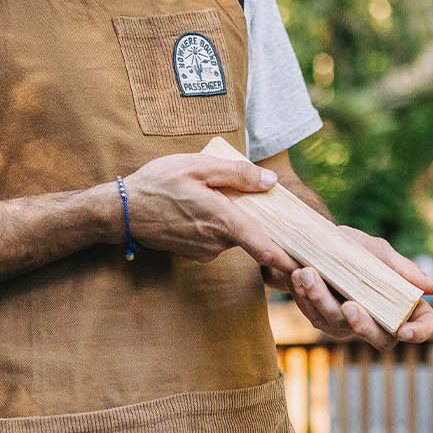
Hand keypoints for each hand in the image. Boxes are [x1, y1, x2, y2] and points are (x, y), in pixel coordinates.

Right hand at [121, 154, 293, 268]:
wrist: (121, 211)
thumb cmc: (158, 184)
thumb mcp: (198, 166)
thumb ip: (237, 174)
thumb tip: (270, 180)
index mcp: (224, 221)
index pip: (267, 247)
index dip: (292, 258)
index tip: (312, 265)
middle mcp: (218, 242)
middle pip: (253, 235)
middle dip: (260, 221)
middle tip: (260, 201)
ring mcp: (206, 251)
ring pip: (234, 236)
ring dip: (234, 220)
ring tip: (215, 197)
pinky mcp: (196, 253)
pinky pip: (218, 239)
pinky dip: (218, 225)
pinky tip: (200, 208)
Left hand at [264, 228, 432, 349]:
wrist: (317, 243)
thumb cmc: (355, 248)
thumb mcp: (377, 251)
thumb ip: (400, 269)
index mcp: (401, 304)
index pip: (422, 326)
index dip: (419, 332)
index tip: (405, 330)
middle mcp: (378, 321)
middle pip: (381, 340)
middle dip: (363, 325)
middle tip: (349, 305)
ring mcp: (349, 325)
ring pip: (338, 324)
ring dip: (322, 299)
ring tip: (308, 273)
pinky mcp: (322, 320)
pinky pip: (314, 315)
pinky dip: (305, 295)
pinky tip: (299, 276)